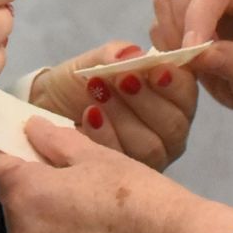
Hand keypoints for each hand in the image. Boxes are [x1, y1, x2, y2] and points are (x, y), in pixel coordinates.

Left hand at [0, 120, 232, 232]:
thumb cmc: (139, 198)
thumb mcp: (96, 156)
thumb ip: (54, 140)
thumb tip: (31, 129)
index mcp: (25, 193)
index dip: (15, 154)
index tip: (36, 153)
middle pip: (13, 203)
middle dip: (35, 191)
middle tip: (76, 185)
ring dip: (46, 224)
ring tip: (89, 218)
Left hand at [29, 42, 198, 170]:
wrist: (45, 110)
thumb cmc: (79, 83)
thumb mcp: (95, 61)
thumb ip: (115, 55)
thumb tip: (131, 55)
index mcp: (169, 97)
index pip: (187, 94)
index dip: (175, 83)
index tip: (154, 71)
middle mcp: (166, 131)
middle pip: (174, 125)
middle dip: (146, 101)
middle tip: (120, 80)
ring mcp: (148, 158)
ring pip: (150, 147)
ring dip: (123, 118)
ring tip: (97, 94)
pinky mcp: (124, 178)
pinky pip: (123, 163)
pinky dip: (105, 137)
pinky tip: (89, 118)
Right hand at [149, 0, 232, 110]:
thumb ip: (231, 59)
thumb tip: (198, 54)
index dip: (198, 18)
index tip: (191, 52)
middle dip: (180, 20)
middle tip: (191, 56)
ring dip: (170, 30)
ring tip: (191, 58)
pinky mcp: (183, 2)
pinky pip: (160, 14)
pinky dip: (165, 38)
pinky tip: (185, 56)